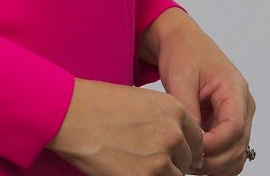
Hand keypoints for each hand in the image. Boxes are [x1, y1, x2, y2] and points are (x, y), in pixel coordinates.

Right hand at [47, 76, 204, 174]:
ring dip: (161, 173)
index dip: (185, 148)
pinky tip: (130, 168)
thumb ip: (164, 120)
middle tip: (150, 159)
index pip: (197, 138)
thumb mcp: (140, 101)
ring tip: (138, 163)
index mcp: (174, 109)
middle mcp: (173, 133)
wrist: (73, 114)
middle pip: (187, 160)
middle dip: (173, 162)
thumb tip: (177, 141)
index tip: (175, 153)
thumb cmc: (99, 104)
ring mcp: (161, 159)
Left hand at [143, 10, 256, 174]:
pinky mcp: (228, 120)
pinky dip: (218, 160)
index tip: (192, 149)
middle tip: (188, 162)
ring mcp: (238, 114)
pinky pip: (230, 148)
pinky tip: (198, 161)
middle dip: (214, 160)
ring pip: (237, 152)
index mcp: (234, 89)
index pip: (234, 128)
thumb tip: (195, 142)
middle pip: (239, 145)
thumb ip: (190, 111)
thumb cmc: (183, 53)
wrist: (182, 41)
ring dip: (217, 164)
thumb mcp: (181, 80)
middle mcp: (242, 104)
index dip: (214, 145)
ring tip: (191, 164)